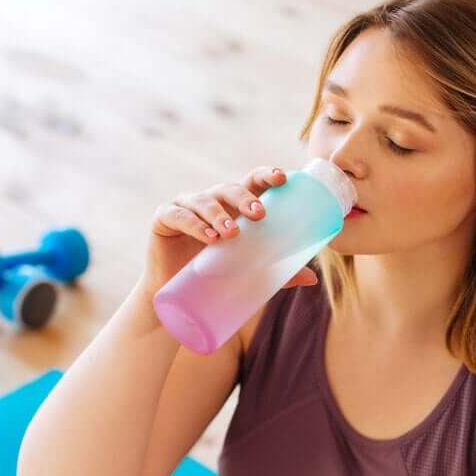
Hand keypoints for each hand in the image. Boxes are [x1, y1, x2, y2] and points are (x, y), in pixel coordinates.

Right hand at [139, 165, 319, 295]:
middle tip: (260, 214)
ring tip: (232, 233)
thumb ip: (280, 274)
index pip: (252, 182)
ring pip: (204, 200)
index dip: (266, 175)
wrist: (179, 300)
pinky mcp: (163, 219)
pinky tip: (207, 236)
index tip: (282, 178)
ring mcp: (186, 207)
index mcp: (234, 207)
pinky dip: (193, 223)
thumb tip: (312, 278)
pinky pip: (178, 215)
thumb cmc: (217, 278)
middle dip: (245, 197)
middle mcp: (211, 201)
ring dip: (218, 214)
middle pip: (229, 188)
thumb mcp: (251, 274)